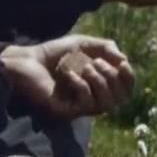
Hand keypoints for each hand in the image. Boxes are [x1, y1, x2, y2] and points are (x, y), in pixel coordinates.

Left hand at [0, 35, 134, 119]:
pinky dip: (80, 85)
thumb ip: (106, 47)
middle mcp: (92, 99)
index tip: (123, 63)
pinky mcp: (68, 112)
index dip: (129, 78)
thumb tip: (124, 59)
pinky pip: (86, 103)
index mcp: (99, 85)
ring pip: (106, 104)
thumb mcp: (84, 44)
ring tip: (85, 67)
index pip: (125, 90)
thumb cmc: (54, 54)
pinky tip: (67, 75)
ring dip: (99, 82)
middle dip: (111, 77)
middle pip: (120, 99)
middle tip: (94, 62)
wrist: (27, 61)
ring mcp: (80, 107)